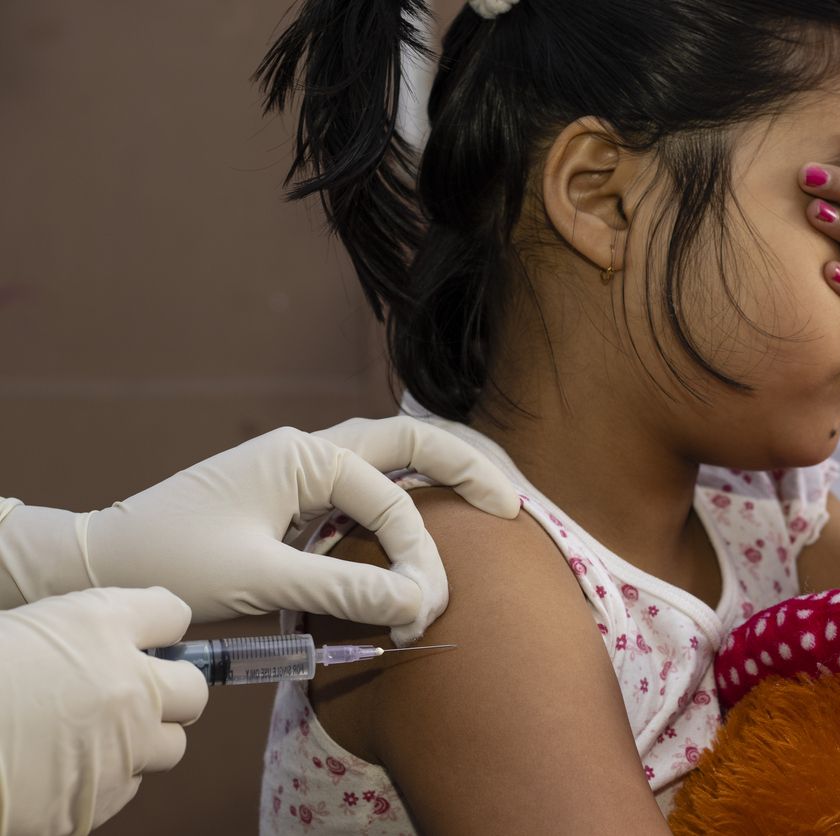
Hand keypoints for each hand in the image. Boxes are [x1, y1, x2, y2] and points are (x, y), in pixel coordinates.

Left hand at [0, 417, 519, 642]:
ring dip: (436, 472)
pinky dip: (403, 494)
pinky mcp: (293, 491)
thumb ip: (343, 584)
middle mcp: (310, 449)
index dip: (418, 552)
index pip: (389, 496)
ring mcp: (301, 466)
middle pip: (408, 440)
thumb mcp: (261, 577)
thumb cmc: (174, 559)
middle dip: (463, 467)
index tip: (423, 608)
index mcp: (305, 455)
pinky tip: (422, 519)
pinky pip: (365, 480)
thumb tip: (416, 601)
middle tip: (510, 505)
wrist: (106, 557)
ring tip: (485, 498)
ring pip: (389, 453)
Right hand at [0, 587, 205, 835]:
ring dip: (144, 742)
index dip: (158, 627)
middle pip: (192, 690)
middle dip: (170, 693)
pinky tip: (66, 772)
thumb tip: (92, 650)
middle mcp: (128, 684)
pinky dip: (105, 781)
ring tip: (98, 739)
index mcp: (101, 626)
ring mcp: (121, 747)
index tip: (148, 637)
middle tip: (138, 697)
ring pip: (170, 747)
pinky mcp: (98, 800)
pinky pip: (125, 789)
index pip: (170, 613)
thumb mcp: (21, 632)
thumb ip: (74, 639)